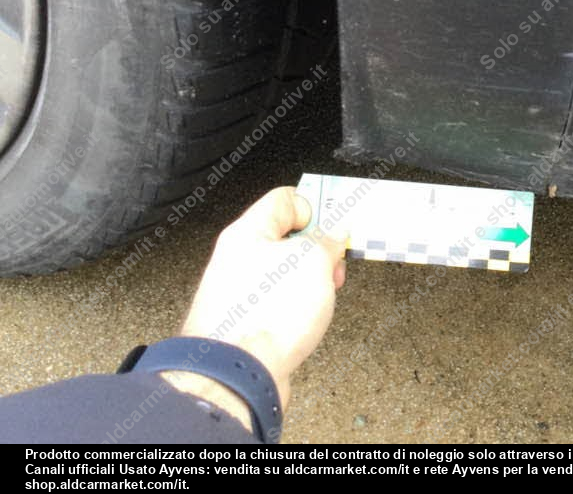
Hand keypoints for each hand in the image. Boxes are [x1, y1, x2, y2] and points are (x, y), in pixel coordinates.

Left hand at [168, 188, 345, 426]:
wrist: (238, 374)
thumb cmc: (266, 314)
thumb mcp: (313, 261)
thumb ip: (327, 240)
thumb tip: (334, 234)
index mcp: (248, 232)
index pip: (284, 199)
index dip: (315, 207)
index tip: (336, 226)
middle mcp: (236, 259)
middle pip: (285, 239)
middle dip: (318, 252)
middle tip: (333, 266)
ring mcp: (237, 293)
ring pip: (282, 275)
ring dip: (310, 284)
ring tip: (321, 300)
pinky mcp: (243, 324)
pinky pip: (276, 305)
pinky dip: (296, 311)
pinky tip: (305, 324)